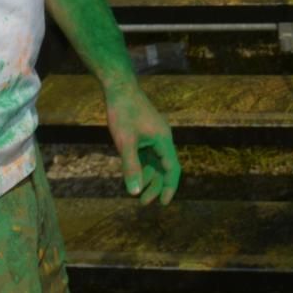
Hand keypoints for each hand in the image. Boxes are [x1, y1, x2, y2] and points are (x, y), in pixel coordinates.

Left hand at [105, 81, 180, 205]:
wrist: (120, 88)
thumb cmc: (124, 113)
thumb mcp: (125, 142)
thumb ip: (131, 167)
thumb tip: (135, 192)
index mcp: (164, 141)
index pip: (172, 169)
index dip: (169, 187)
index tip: (162, 204)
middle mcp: (163, 139)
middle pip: (165, 168)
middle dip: (156, 186)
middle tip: (143, 203)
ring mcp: (155, 136)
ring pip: (156, 163)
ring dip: (148, 178)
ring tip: (137, 194)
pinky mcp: (146, 134)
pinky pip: (148, 155)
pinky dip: (142, 167)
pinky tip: (133, 175)